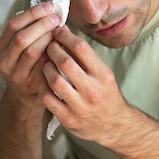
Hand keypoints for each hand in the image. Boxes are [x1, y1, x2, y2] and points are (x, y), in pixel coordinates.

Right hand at [0, 2, 61, 107]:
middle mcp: (4, 61)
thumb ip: (35, 31)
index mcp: (1, 47)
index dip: (31, 14)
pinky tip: (60, 46)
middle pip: (21, 37)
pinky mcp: (29, 84)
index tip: (48, 6)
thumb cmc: (32, 65)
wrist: (28, 96)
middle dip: (40, 24)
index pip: (13, 25)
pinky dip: (51, 53)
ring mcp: (15, 75)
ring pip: (30, 51)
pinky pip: (42, 65)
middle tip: (56, 18)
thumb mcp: (27, 47)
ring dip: (47, 37)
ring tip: (59, 30)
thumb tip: (54, 11)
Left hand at [40, 26, 128, 142]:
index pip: (81, 48)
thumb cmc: (106, 94)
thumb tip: (63, 33)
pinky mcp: (68, 119)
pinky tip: (44, 80)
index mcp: (103, 75)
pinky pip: (48, 98)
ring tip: (47, 63)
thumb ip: (85, 56)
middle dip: (53, 49)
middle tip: (49, 45)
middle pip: (65, 62)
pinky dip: (42, 85)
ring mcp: (80, 107)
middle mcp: (93, 91)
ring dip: (46, 67)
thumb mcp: (103, 73)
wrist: (115, 126)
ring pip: (54, 80)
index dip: (66, 36)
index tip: (58, 32)